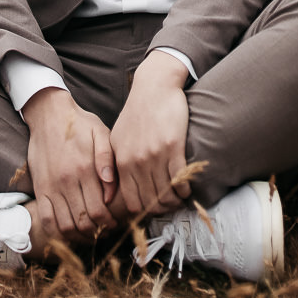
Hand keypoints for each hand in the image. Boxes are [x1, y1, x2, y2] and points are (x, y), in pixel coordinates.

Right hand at [22, 89, 118, 242]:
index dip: (109, 223)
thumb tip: (111, 188)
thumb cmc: (79, 124)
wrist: (48, 114)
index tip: (116, 223)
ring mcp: (51, 187)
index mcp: (84, 169)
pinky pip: (46, 219)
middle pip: (83, 222)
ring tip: (89, 233)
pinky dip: (57, 232)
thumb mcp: (100, 133)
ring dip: (79, 236)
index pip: (98, 210)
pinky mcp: (40, 189)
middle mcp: (67, 181)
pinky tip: (68, 231)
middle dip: (97, 231)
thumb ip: (107, 160)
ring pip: (65, 225)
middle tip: (105, 231)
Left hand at [108, 52, 191, 218]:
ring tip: (179, 198)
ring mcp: (154, 155)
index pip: (131, 201)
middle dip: (162, 209)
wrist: (154, 86)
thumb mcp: (116, 138)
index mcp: (121, 161)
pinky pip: (179, 179)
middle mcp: (136, 161)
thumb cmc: (137, 112)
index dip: (144, 211)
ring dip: (175, 201)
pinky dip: (184, 189)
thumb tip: (111, 193)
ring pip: (166, 193)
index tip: (153, 209)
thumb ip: (113, 164)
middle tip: (169, 207)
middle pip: (150, 201)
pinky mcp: (172, 146)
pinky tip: (186, 188)